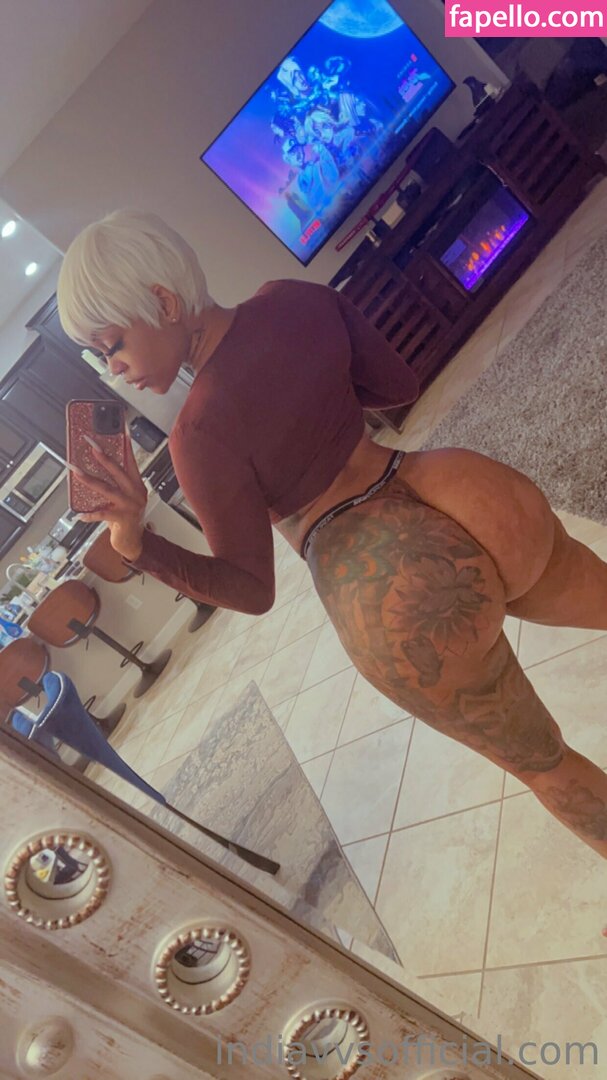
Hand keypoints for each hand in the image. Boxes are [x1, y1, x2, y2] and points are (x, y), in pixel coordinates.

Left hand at [72, 437, 147, 560]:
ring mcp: (130, 506)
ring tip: (76, 471)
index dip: (126, 445)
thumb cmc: (125, 517)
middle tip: (91, 446)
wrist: (132, 541)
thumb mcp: (124, 498)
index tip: (121, 430)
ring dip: (89, 479)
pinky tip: (80, 514)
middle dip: (103, 457)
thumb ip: (115, 484)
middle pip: (118, 471)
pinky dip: (90, 514)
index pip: (131, 461)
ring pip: (107, 489)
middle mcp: (136, 493)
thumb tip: (93, 469)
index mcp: (137, 485)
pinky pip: (103, 514)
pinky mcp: (123, 519)